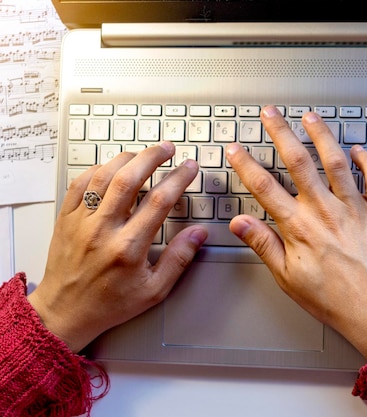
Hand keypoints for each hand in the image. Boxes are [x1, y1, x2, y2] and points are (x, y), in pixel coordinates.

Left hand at [28, 142, 207, 352]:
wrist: (65, 312)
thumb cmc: (110, 303)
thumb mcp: (154, 290)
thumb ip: (179, 259)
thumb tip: (199, 233)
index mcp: (128, 248)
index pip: (159, 201)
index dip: (178, 179)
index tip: (189, 168)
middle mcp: (103, 230)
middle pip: (129, 179)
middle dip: (152, 158)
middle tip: (168, 148)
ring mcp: (81, 222)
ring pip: (102, 176)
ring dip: (125, 159)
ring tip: (142, 154)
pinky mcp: (65, 219)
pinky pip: (78, 184)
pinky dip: (96, 170)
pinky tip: (110, 168)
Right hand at [227, 106, 366, 359]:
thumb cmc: (332, 298)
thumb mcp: (287, 277)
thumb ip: (264, 244)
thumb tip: (239, 222)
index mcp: (299, 227)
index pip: (265, 187)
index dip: (247, 164)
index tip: (236, 149)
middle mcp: (325, 211)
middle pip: (298, 163)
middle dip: (281, 133)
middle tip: (270, 113)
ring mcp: (354, 208)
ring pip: (336, 162)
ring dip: (322, 136)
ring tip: (310, 117)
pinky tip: (359, 149)